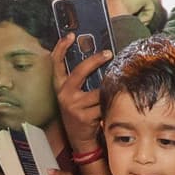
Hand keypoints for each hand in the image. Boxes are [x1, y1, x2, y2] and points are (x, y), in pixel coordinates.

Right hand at [51, 31, 112, 150]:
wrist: (80, 139)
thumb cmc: (80, 112)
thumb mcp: (75, 96)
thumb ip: (81, 81)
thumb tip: (99, 59)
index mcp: (60, 87)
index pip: (56, 64)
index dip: (61, 47)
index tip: (71, 35)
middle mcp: (64, 95)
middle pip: (80, 71)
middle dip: (95, 60)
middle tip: (108, 53)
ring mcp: (73, 106)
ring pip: (98, 91)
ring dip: (109, 89)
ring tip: (118, 84)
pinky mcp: (84, 116)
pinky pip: (103, 103)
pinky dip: (111, 102)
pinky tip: (115, 103)